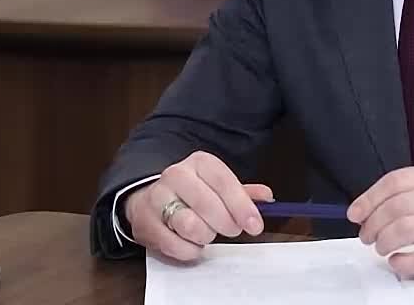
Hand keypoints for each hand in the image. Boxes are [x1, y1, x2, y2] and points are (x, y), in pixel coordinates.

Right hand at [123, 151, 273, 260]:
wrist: (148, 198)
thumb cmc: (191, 193)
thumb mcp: (217, 186)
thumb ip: (242, 192)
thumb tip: (267, 197)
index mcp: (199, 163)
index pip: (224, 182)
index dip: (242, 206)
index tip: (255, 225)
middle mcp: (176, 175)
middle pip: (208, 205)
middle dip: (226, 224)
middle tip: (231, 230)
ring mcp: (157, 198)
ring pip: (190, 225)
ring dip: (206, 236)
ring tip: (207, 233)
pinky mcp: (146, 223)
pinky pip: (176, 245)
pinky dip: (190, 250)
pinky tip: (191, 243)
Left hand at [347, 164, 413, 278]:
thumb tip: (371, 206)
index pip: (395, 182)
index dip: (369, 198)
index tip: (355, 213)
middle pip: (395, 207)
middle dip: (372, 223)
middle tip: (366, 235)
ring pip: (404, 230)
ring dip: (383, 242)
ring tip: (381, 248)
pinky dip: (401, 262)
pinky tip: (397, 262)